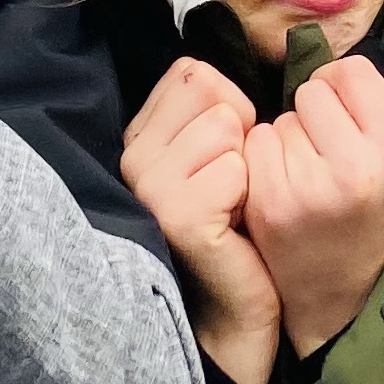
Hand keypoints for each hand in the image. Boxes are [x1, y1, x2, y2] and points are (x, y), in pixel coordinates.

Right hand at [122, 58, 281, 383]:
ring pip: (225, 125)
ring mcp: (150, 188)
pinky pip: (235, 167)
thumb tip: (223, 72)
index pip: (193, 73)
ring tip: (234, 205)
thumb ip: (207, 110)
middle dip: (239, 131)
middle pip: (210, 91)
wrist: (237, 311)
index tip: (223, 159)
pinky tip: (236, 225)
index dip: (228, 108)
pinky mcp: (178, 216)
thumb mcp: (213, 157)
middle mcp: (133, 158)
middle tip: (231, 185)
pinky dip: (250, 192)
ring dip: (246, 163)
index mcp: (138, 137)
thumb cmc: (236, 226)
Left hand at [243, 57, 383, 361]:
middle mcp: (357, 171)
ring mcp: (310, 188)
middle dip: (313, 111)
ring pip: (282, 116)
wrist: (332, 287)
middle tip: (322, 151)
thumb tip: (342, 66)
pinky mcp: (270, 202)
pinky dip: (262, 155)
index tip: (342, 115)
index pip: (355, 71)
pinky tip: (278, 185)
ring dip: (288, 136)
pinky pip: (256, 140)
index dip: (342, 86)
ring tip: (303, 173)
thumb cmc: (366, 206)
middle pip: (314, 89)